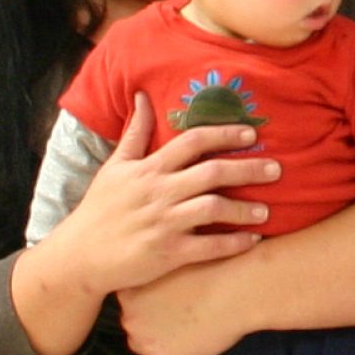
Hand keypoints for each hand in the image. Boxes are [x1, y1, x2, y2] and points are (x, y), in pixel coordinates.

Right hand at [47, 97, 276, 301]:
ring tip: (267, 210)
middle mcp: (158, 193)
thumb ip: (135, 133)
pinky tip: (253, 240)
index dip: (223, 134)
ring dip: (244, 209)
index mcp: (148, 169)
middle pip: (212, 173)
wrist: (77, 258)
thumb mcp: (114, 167)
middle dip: (247, 169)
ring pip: (213, 209)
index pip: (191, 142)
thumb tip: (142, 95)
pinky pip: (208, 247)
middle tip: (277, 169)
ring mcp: (163, 223)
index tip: (251, 133)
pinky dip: (233, 244)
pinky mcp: (167, 253)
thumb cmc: (99, 210)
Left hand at [114, 257, 255, 354]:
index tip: (162, 299)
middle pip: (133, 322)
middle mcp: (131, 316)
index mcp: (131, 290)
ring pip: (140, 343)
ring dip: (153, 340)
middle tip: (180, 314)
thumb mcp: (176, 261)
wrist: (241, 291)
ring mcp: (144, 340)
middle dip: (149, 320)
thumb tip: (153, 283)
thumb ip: (158, 273)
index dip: (145, 300)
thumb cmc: (217, 270)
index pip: (128, 301)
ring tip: (185, 331)